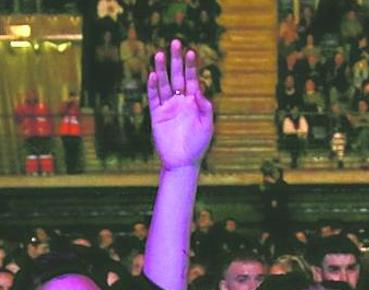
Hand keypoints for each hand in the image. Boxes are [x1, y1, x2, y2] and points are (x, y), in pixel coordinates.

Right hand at [148, 40, 212, 170]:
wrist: (183, 161)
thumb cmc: (198, 144)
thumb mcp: (207, 125)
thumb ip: (205, 107)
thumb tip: (199, 89)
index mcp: (194, 102)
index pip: (192, 79)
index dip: (191, 66)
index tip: (191, 52)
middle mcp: (180, 101)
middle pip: (177, 76)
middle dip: (176, 60)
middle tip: (176, 42)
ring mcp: (167, 106)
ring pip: (164, 84)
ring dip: (162, 69)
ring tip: (160, 53)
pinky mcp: (156, 115)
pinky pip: (153, 98)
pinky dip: (153, 87)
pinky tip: (152, 74)